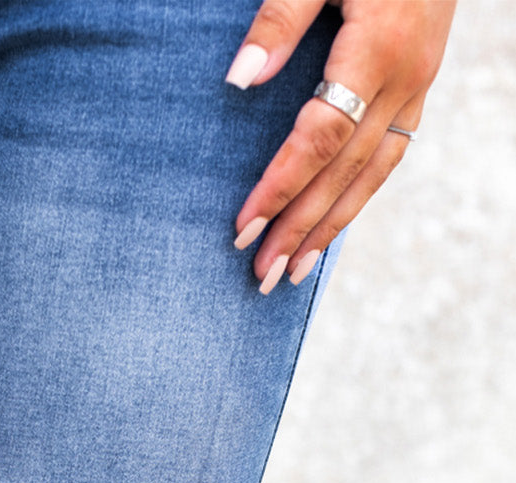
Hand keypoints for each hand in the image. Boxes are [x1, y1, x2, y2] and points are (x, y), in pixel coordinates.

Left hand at [226, 0, 456, 291]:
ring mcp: (420, 84)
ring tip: (294, 272)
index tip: (244, 227)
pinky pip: (390, 154)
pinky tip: (332, 222)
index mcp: (378, 48)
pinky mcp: (422, 83)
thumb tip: (240, 79)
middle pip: (346, 171)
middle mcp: (406, 77)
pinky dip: (359, 195)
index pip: (321, 138)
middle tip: (261, 277)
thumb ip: (280, 18)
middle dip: (301, 228)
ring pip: (374, 173)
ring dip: (331, 228)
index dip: (281, 186)